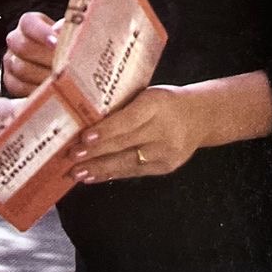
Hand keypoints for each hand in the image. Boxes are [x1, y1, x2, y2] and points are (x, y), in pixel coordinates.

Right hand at [2, 13, 60, 95]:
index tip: (57, 43)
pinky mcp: (10, 81)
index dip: (42, 33)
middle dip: (46, 58)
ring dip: (43, 76)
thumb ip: (68, 31)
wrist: (54, 65)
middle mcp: (16, 40)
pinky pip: (19, 87)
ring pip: (21, 68)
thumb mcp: (68, 34)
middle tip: (64, 66)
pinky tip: (52, 91)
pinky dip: (37, 90)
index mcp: (29, 24)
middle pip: (22, 46)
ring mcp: (11, 61)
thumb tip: (66, 31)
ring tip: (62, 80)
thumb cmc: (64, 46)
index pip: (29, 23)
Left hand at [67, 85, 201, 183]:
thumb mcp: (146, 94)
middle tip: (71, 157)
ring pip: (127, 162)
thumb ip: (122, 106)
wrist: (201, 116)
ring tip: (77, 173)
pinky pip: (134, 172)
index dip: (105, 130)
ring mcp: (166, 152)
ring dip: (99, 168)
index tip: (83, 138)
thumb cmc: (164, 101)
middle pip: (125, 143)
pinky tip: (93, 177)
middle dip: (95, 153)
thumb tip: (85, 118)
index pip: (128, 120)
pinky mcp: (166, 167)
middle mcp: (163, 130)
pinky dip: (111, 174)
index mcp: (156, 104)